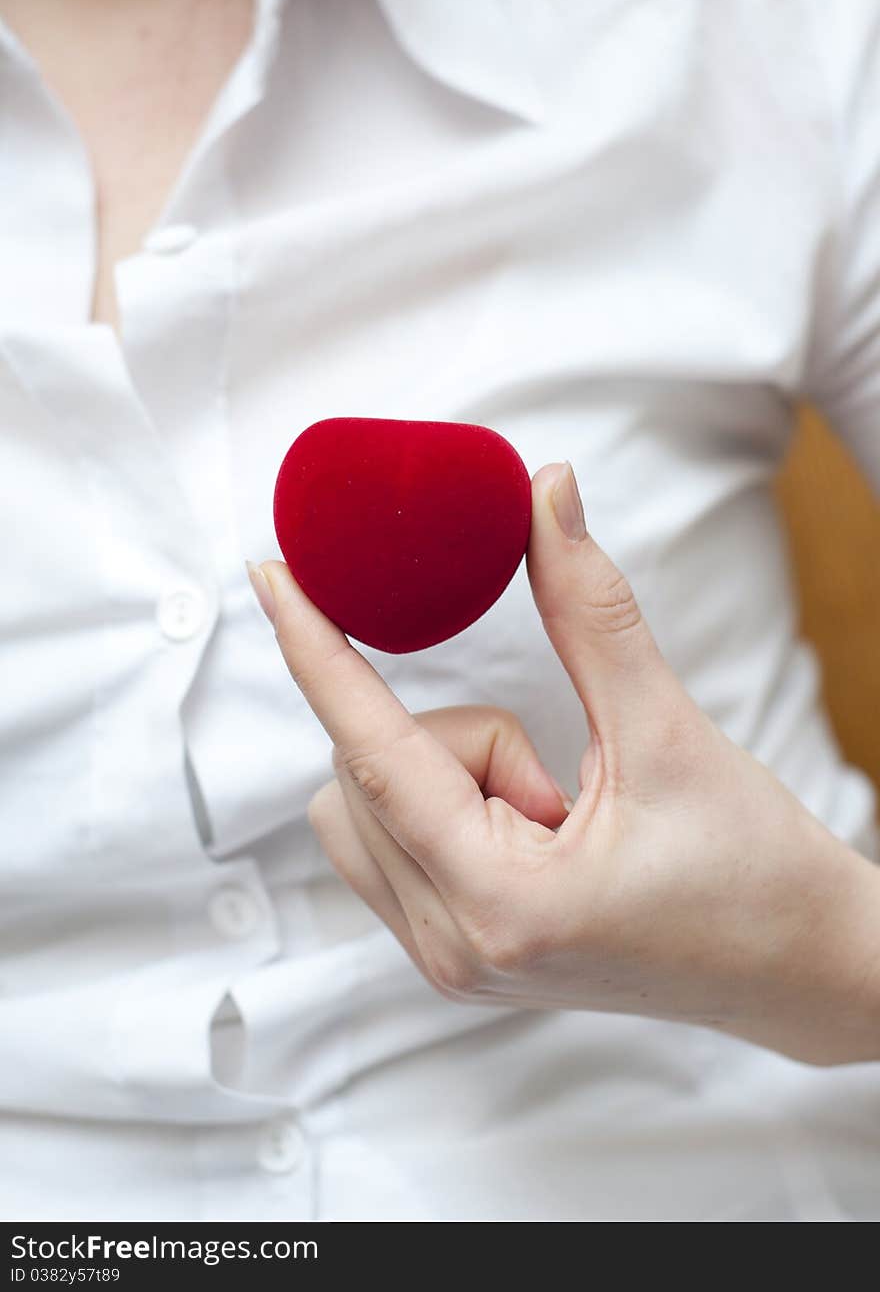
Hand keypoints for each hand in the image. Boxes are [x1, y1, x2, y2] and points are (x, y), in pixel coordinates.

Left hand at [249, 463, 879, 1063]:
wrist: (798, 969)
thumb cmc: (753, 870)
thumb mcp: (667, 732)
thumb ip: (589, 609)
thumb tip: (544, 496)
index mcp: (501, 903)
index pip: (372, 750)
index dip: (316, 650)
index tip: (273, 575)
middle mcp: (453, 946)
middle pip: (362, 775)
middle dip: (451, 736)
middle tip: (556, 770)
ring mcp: (448, 962)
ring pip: (362, 807)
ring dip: (438, 770)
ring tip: (548, 804)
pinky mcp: (455, 955)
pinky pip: (387, 842)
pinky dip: (434, 799)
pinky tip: (523, 821)